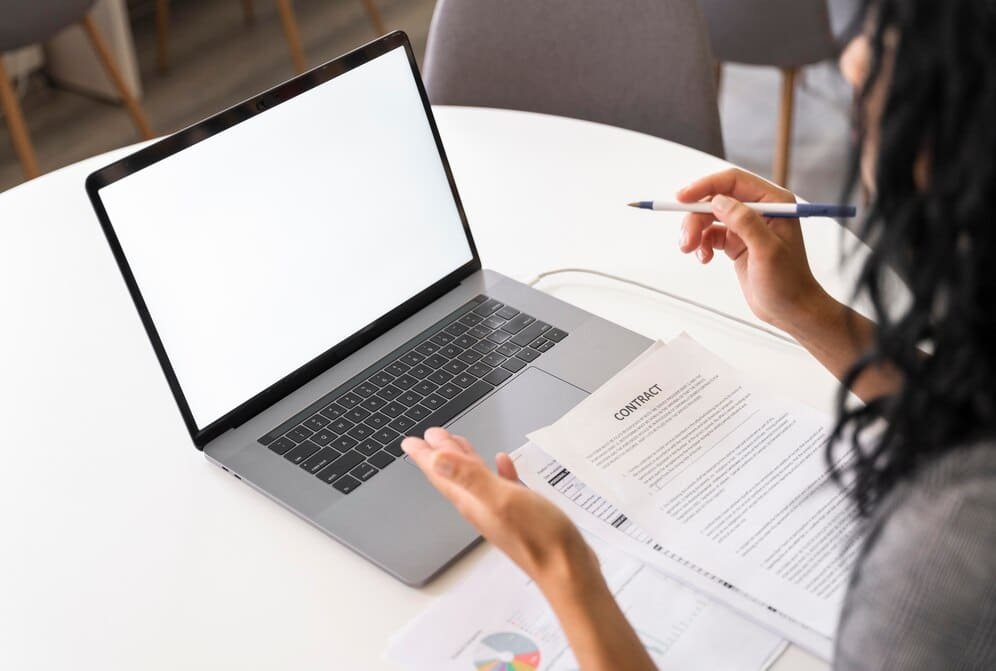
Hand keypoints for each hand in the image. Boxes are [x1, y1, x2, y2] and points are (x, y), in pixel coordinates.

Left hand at [402, 428, 597, 590]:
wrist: (567, 570)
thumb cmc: (538, 538)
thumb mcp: (501, 498)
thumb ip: (469, 477)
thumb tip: (435, 459)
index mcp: (474, 501)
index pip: (442, 475)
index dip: (425, 456)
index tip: (411, 441)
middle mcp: (482, 506)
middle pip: (454, 476)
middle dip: (441, 455)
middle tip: (430, 437)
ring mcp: (500, 511)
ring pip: (475, 480)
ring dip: (465, 461)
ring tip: (458, 444)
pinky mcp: (520, 513)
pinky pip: (503, 486)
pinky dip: (499, 471)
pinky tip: (503, 462)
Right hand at [676, 168, 831, 332]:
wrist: (790, 310)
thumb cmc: (788, 282)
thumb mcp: (767, 250)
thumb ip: (745, 222)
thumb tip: (719, 202)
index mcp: (774, 202)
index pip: (733, 181)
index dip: (705, 186)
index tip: (682, 198)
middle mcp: (759, 209)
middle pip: (716, 199)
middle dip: (696, 217)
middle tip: (685, 240)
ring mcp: (746, 226)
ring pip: (709, 217)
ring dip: (695, 232)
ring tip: (691, 251)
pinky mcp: (736, 242)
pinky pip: (710, 234)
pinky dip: (702, 245)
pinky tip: (705, 258)